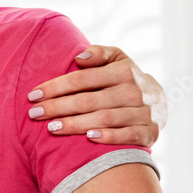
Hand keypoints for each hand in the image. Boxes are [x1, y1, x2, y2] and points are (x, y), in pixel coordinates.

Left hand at [26, 44, 166, 146]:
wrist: (159, 102)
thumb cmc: (125, 79)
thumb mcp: (117, 60)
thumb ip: (99, 53)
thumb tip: (79, 57)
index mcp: (123, 71)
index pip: (82, 79)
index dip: (55, 87)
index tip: (33, 95)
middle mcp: (134, 91)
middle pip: (88, 101)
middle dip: (58, 107)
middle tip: (34, 114)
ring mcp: (143, 112)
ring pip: (104, 119)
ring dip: (75, 124)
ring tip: (51, 127)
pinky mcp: (150, 131)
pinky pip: (128, 136)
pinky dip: (109, 137)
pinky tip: (88, 138)